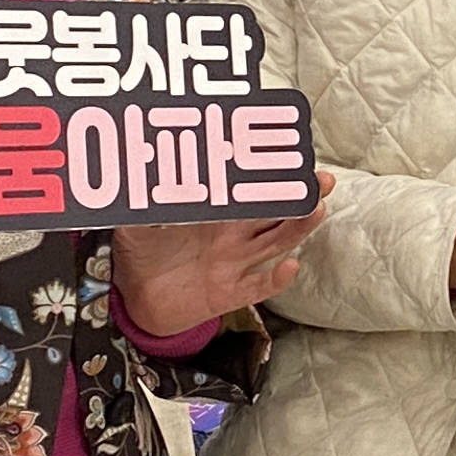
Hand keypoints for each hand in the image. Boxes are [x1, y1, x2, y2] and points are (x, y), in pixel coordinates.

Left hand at [112, 175, 331, 335]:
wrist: (137, 299)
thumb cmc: (142, 254)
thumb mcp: (136, 222)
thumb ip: (140, 199)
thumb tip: (137, 170)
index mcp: (214, 215)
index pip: (249, 191)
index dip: (270, 175)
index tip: (289, 155)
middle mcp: (232, 238)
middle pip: (275, 213)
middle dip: (299, 196)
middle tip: (319, 179)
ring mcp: (234, 266)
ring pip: (274, 244)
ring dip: (297, 228)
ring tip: (316, 209)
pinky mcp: (227, 295)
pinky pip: (256, 288)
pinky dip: (274, 280)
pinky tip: (290, 267)